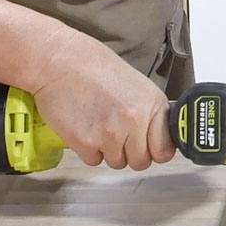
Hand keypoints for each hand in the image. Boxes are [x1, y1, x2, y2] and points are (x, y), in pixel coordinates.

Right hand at [26, 31, 175, 169]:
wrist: (60, 62)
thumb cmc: (95, 69)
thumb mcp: (137, 86)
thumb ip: (150, 113)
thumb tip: (158, 137)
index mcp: (153, 105)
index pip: (165, 150)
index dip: (154, 150)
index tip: (147, 146)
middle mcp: (135, 121)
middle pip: (141, 162)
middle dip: (130, 152)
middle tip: (117, 133)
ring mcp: (111, 134)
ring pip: (117, 163)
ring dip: (108, 150)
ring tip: (98, 124)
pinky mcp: (86, 143)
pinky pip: (93, 161)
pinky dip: (88, 149)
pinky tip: (85, 127)